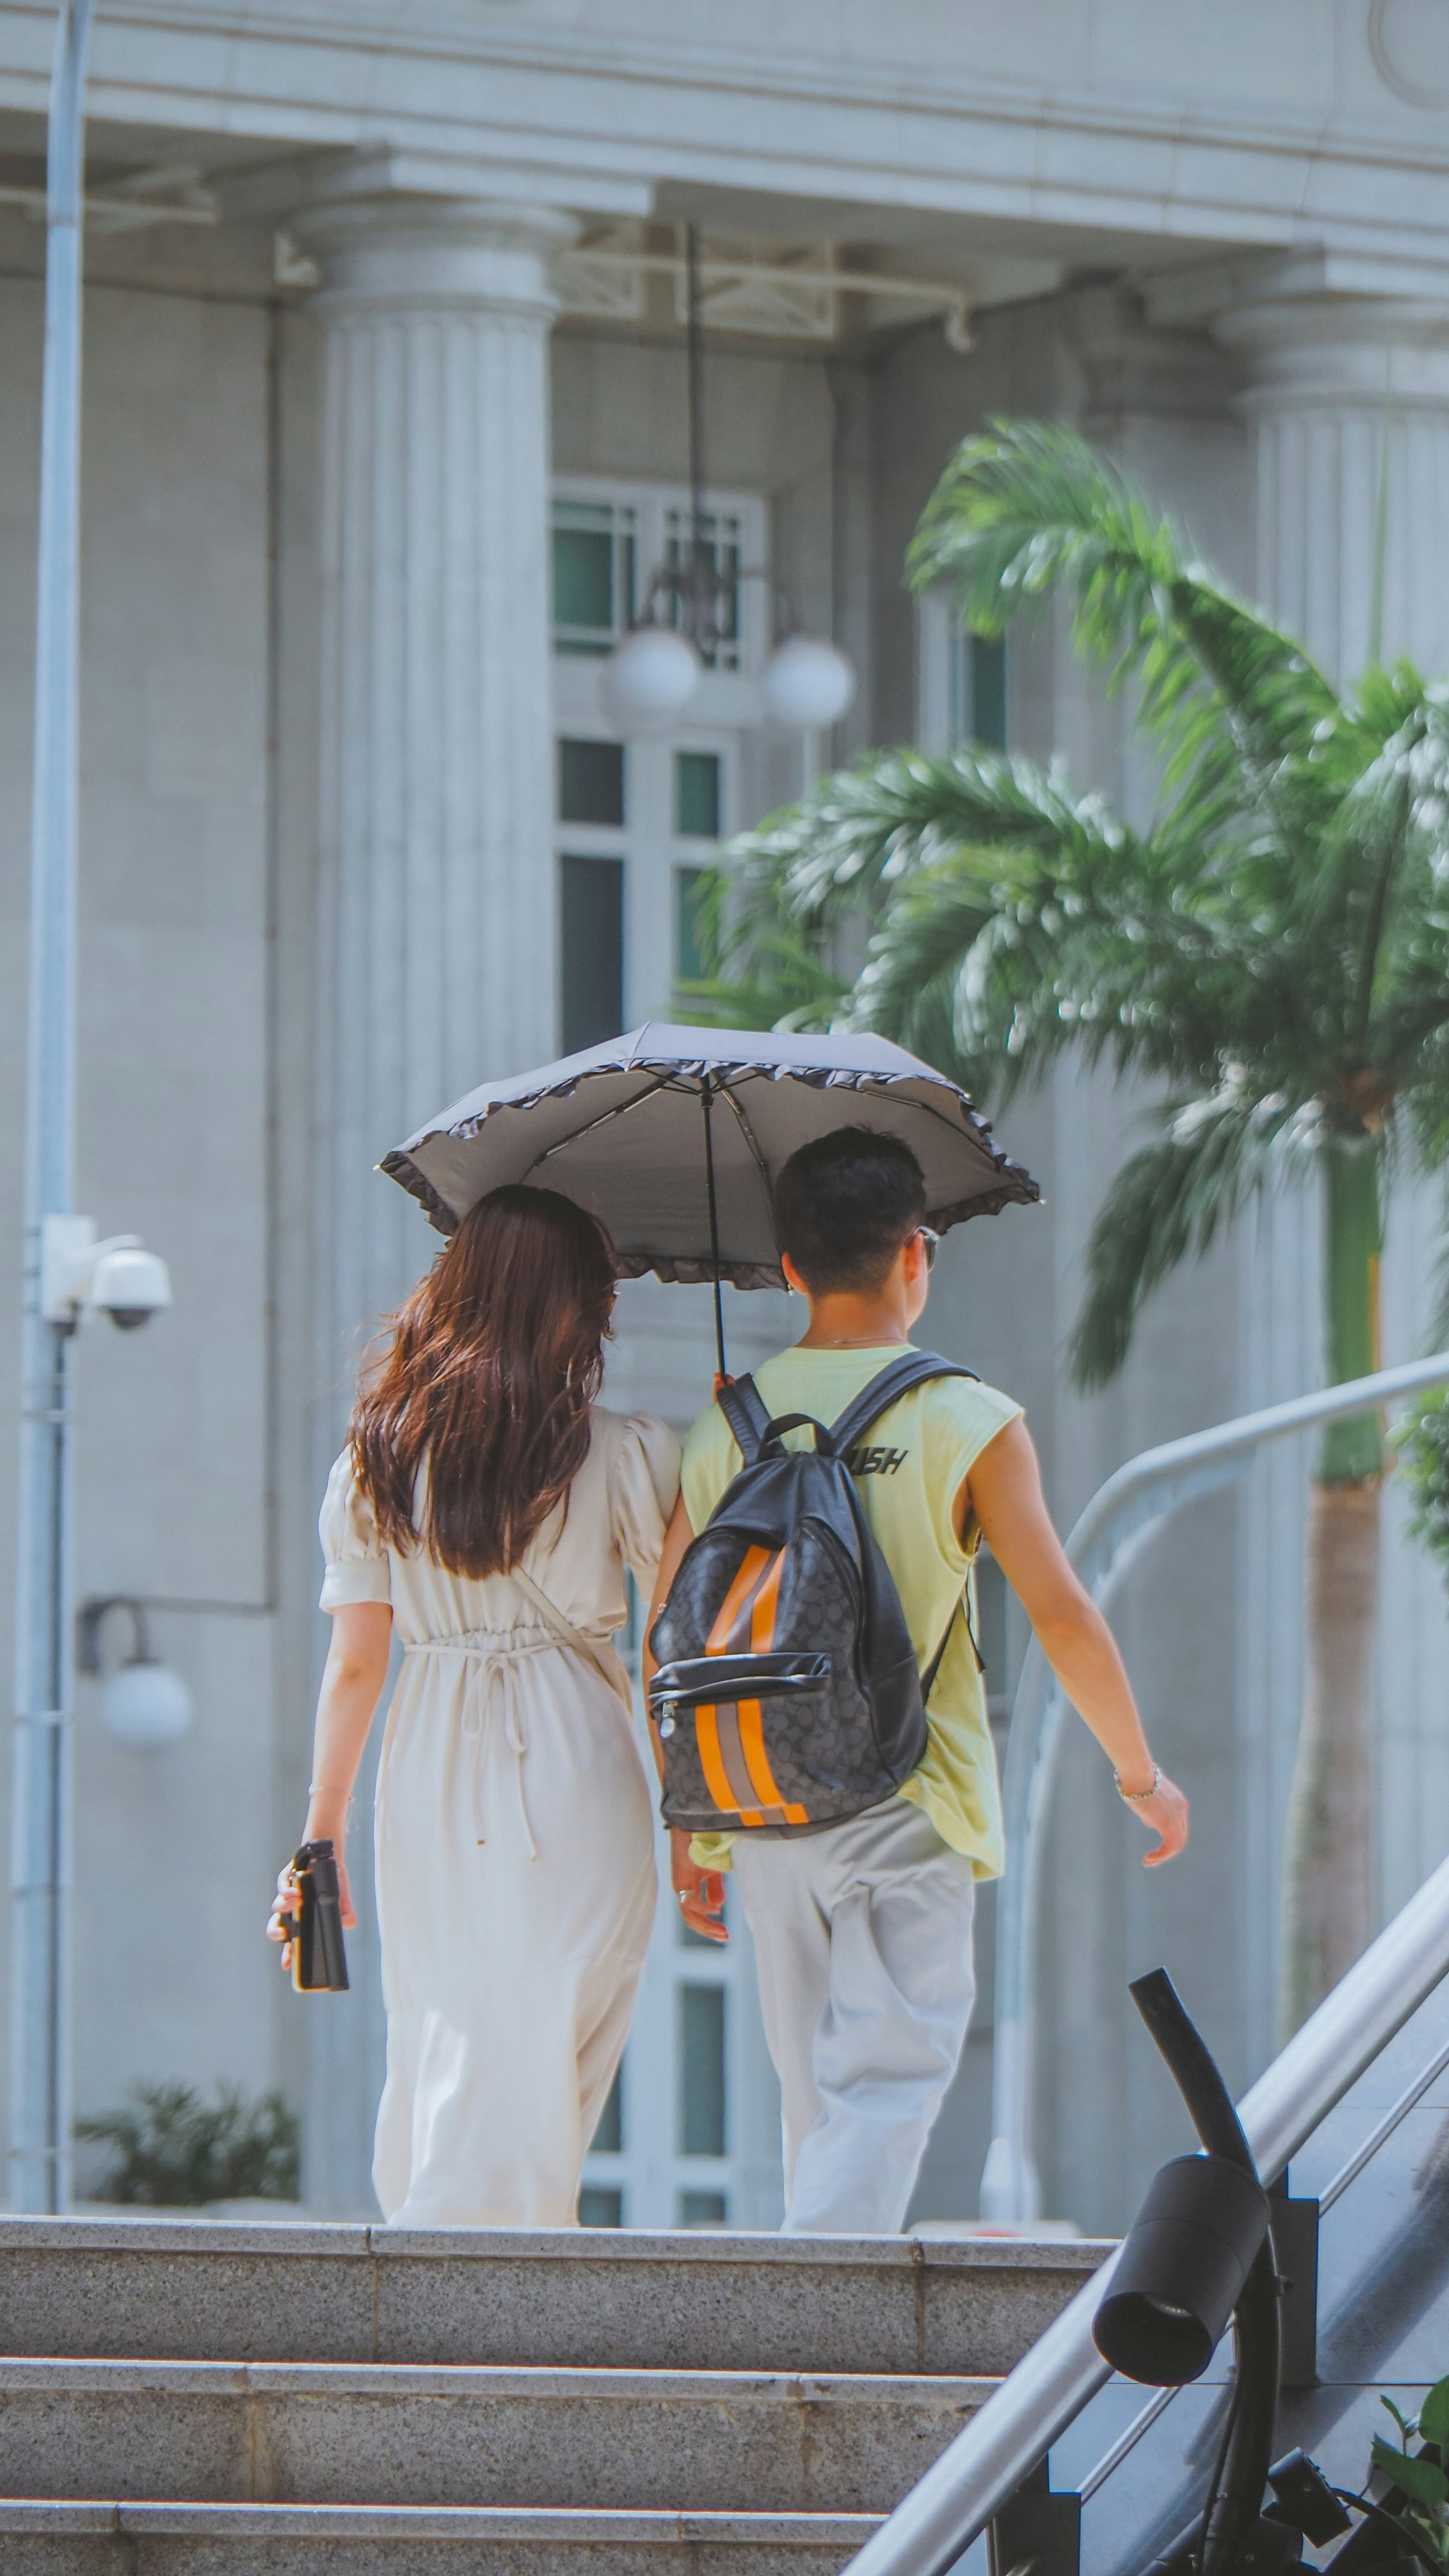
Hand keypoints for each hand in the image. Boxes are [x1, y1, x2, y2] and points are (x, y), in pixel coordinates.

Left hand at [265, 1845, 356, 1970]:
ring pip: (278, 1906)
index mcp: (303, 1919)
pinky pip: (282, 1886)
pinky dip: (286, 1891)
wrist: (329, 1854)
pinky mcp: (287, 1877)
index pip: (293, 1941)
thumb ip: (346, 1913)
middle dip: (277, 1933)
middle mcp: (292, 1909)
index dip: (289, 1954)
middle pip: (277, 1926)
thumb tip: (349, 1923)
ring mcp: (288, 1894)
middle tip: (284, 1935)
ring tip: (297, 1904)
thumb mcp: (343, 1898)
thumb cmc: (334, 1881)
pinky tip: (295, 1893)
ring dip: (284, 1908)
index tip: (287, 1965)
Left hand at [671, 1827, 726, 1942]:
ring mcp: (680, 1884)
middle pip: (690, 1920)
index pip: (694, 1916)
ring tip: (721, 1930)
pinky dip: (703, 1908)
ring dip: (705, 1925)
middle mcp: (682, 1889)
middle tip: (725, 1936)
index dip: (708, 1927)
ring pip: (688, 1915)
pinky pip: (690, 1901)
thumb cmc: (701, 1844)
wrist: (692, 1824)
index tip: (725, 1934)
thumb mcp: (712, 1870)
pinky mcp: (681, 1877)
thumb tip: (718, 1906)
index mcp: (688, 1888)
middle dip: (708, 1930)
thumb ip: (714, 1888)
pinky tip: (716, 1910)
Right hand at [1123, 1770, 1189, 1867]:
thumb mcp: (1145, 1797)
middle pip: (1180, 1837)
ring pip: (1176, 1844)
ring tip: (1149, 1862)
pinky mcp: (1168, 1824)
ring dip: (1163, 1857)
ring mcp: (1177, 1817)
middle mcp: (1181, 1810)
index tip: (1156, 1846)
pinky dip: (1160, 1856)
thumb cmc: (1135, 1780)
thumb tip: (1150, 1823)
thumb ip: (1151, 1810)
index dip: (1169, 1838)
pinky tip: (1148, 1859)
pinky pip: (1169, 1847)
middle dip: (1167, 1851)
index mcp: (1178, 1801)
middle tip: (1153, 1860)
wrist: (1137, 1773)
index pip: (1179, 1825)